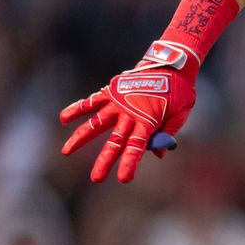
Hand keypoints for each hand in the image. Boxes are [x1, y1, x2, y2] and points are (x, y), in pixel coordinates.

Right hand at [59, 41, 197, 182]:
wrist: (172, 65)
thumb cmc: (180, 92)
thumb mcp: (181, 114)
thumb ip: (168, 133)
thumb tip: (158, 153)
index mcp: (148, 120)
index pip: (136, 147)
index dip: (129, 163)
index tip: (123, 179)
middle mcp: (130, 113)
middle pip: (115, 141)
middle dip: (105, 161)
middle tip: (95, 179)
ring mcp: (118, 102)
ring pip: (96, 123)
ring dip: (81, 138)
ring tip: (66, 151)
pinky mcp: (111, 91)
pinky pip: (91, 101)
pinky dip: (77, 108)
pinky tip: (63, 118)